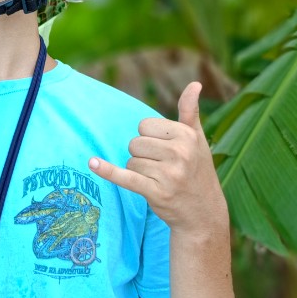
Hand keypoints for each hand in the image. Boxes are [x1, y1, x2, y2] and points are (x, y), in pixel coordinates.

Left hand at [89, 82, 227, 237]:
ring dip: (139, 171)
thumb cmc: (198, 171)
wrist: (203, 214)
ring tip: (160, 180)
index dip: (149, 138)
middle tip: (162, 168)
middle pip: (135, 143)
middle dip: (142, 155)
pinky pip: (125, 177)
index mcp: (187, 135)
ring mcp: (168, 173)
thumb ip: (190, 110)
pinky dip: (108, 171)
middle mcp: (180, 153)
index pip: (144, 125)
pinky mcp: (156, 192)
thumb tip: (194, 83)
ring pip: (131, 161)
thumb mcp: (197, 139)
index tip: (165, 150)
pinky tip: (93, 163)